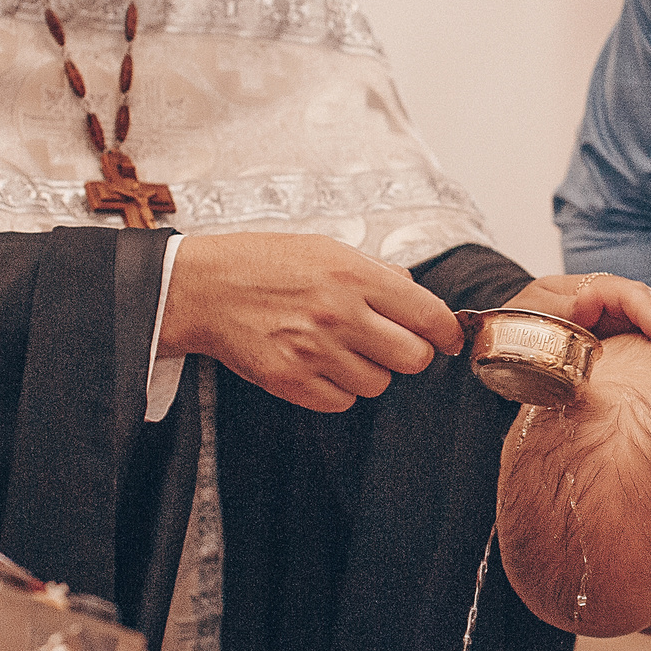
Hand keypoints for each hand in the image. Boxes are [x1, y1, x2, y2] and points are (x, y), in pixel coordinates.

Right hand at [159, 232, 460, 413]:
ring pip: (378, 384)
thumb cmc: (265, 263)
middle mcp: (339, 314)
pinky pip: (342, 402)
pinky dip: (338, 389)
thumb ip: (377, 272)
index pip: (428, 315)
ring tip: (341, 349)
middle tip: (391, 344)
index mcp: (354, 275)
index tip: (448, 339)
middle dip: (410, 354)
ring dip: (370, 372)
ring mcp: (314, 352)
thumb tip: (418, 293)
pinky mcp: (290, 382)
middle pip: (413, 359)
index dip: (447, 333)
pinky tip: (319, 365)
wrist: (203, 288)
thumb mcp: (325, 248)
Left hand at [505, 272, 650, 386]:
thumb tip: (586, 307)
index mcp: (593, 291)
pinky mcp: (640, 352)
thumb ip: (555, 312)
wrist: (508, 347)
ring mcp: (633, 328)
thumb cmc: (515, 329)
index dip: (650, 311)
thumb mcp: (529, 316)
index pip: (629, 293)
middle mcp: (621, 306)